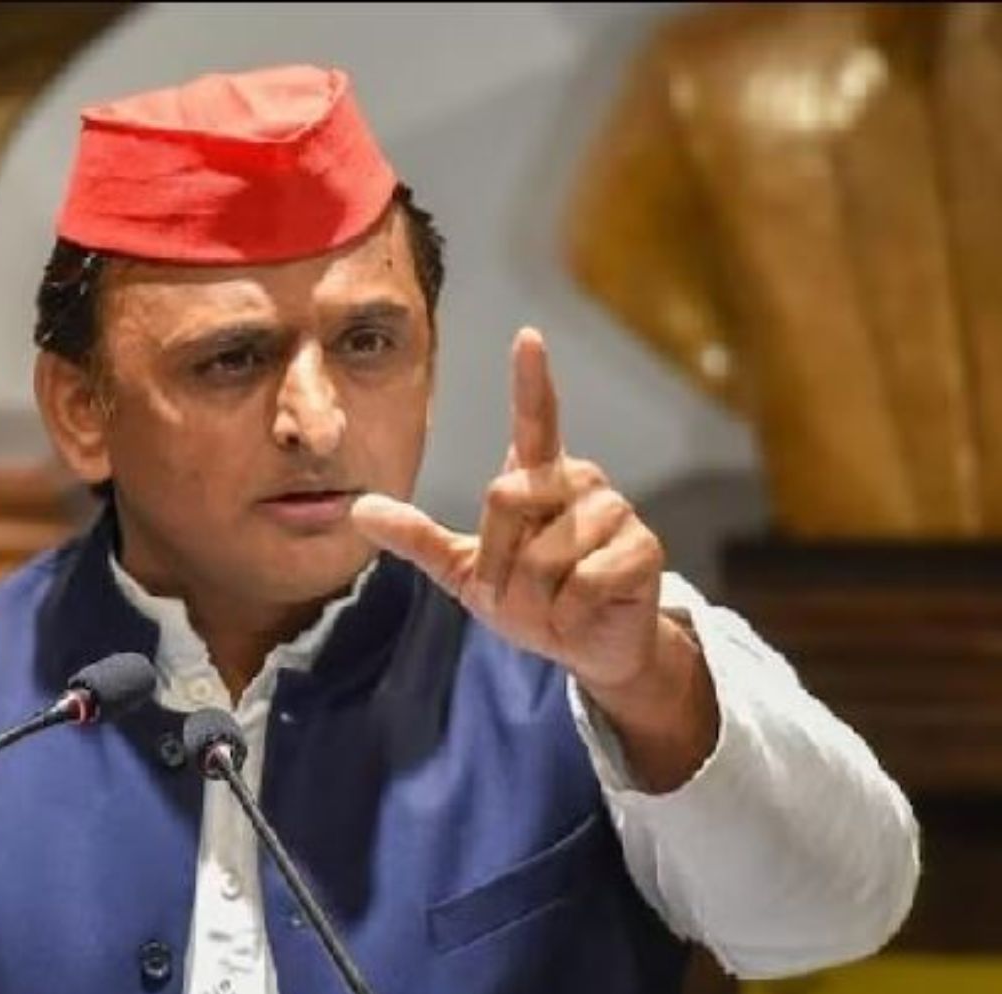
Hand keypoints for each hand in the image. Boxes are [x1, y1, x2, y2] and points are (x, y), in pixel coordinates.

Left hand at [351, 327, 715, 790]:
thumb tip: (358, 508)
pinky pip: (584, 582)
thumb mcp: (467, 572)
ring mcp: (616, 511)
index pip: (536, 420)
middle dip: (496, 561)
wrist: (585, 649)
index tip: (527, 337)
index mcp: (538, 478)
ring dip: (535, 598)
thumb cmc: (532, 602)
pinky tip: (584, 613)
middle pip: (505, 496)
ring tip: (555, 604)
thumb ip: (420, 539)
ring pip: (546, 552)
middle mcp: (579, 481)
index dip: (531, 381)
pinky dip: (568, 614)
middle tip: (514, 592)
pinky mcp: (643, 548)